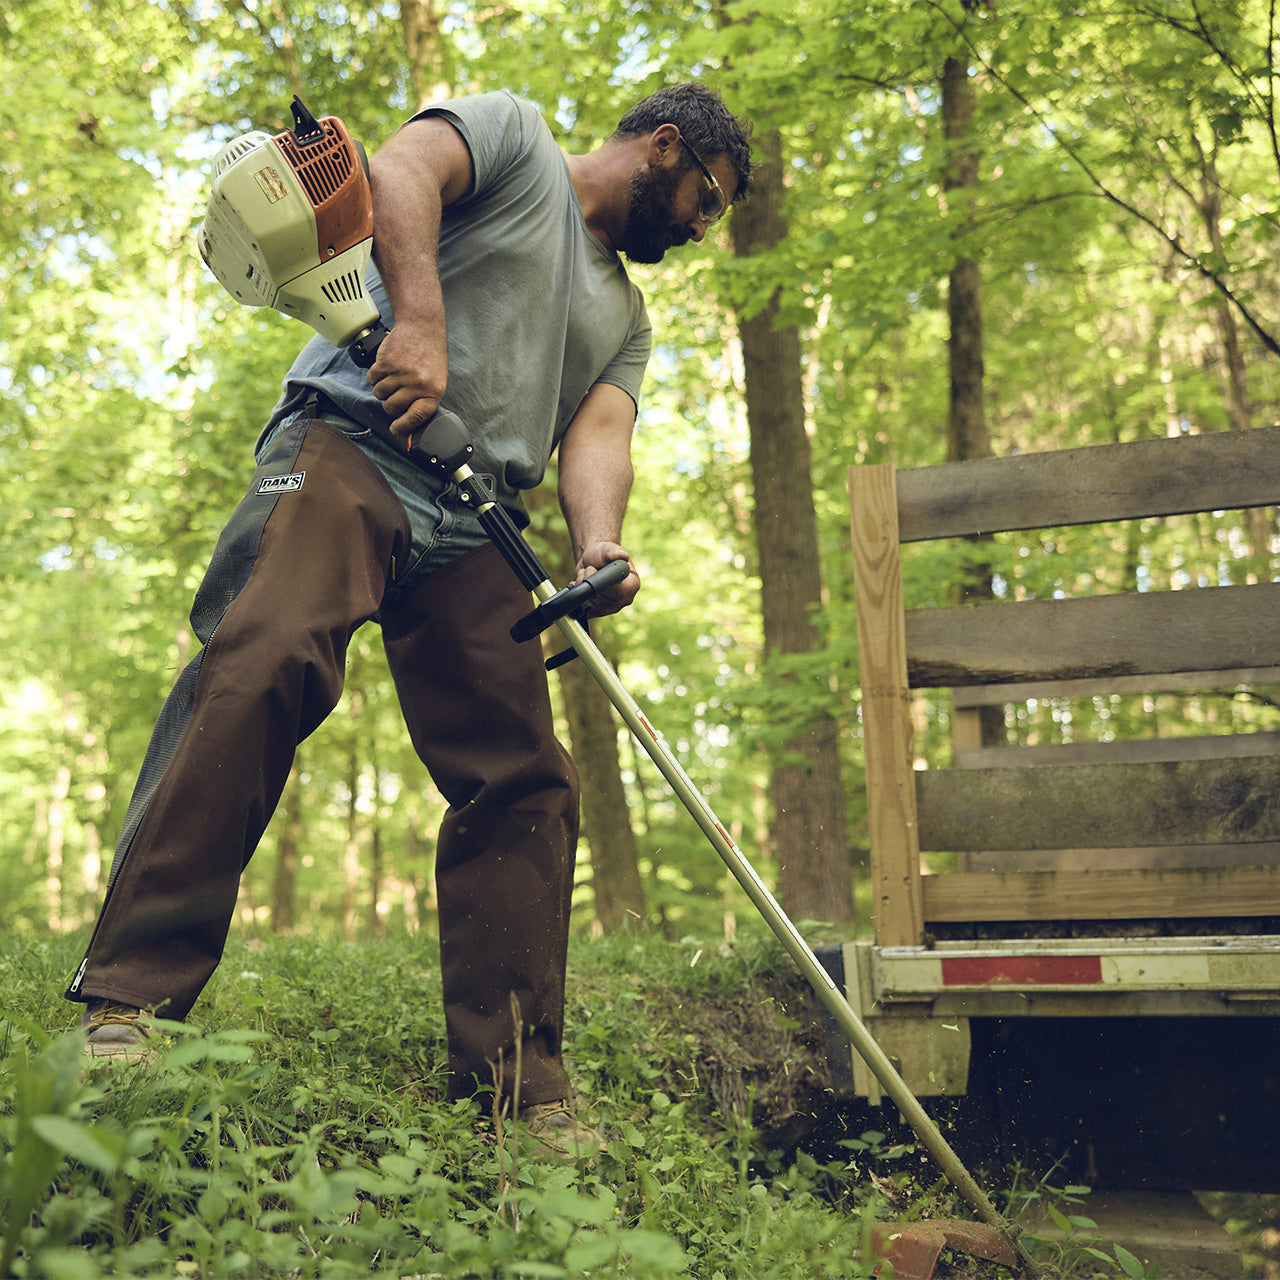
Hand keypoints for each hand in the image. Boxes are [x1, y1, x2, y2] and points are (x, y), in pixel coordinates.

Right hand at [365, 319, 446, 438]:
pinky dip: (374, 377)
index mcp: (432, 391)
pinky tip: (385, 370)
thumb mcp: (435, 382)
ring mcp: (400, 373)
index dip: (404, 427)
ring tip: (392, 378)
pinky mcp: (385, 362)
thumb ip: (423, 402)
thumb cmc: (429, 358)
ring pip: (379, 394)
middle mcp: (416, 383)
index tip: (396, 430)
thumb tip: (408, 426)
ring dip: (382, 390)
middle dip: (389, 405)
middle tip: (394, 395)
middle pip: (392, 407)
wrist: (422, 328)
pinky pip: (372, 379)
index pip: (416, 417)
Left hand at [573, 541, 639, 615]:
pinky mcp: (598, 611)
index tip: (593, 569)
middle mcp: (624, 599)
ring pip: (591, 605)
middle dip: (589, 584)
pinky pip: (586, 609)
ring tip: (586, 575)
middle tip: (588, 569)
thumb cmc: (603, 554)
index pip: (617, 592)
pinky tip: (582, 585)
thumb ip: (614, 552)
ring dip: (583, 588)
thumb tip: (622, 555)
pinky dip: (580, 597)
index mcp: (632, 585)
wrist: (592, 560)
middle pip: (602, 601)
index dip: (601, 583)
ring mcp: (611, 607)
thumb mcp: (608, 549)